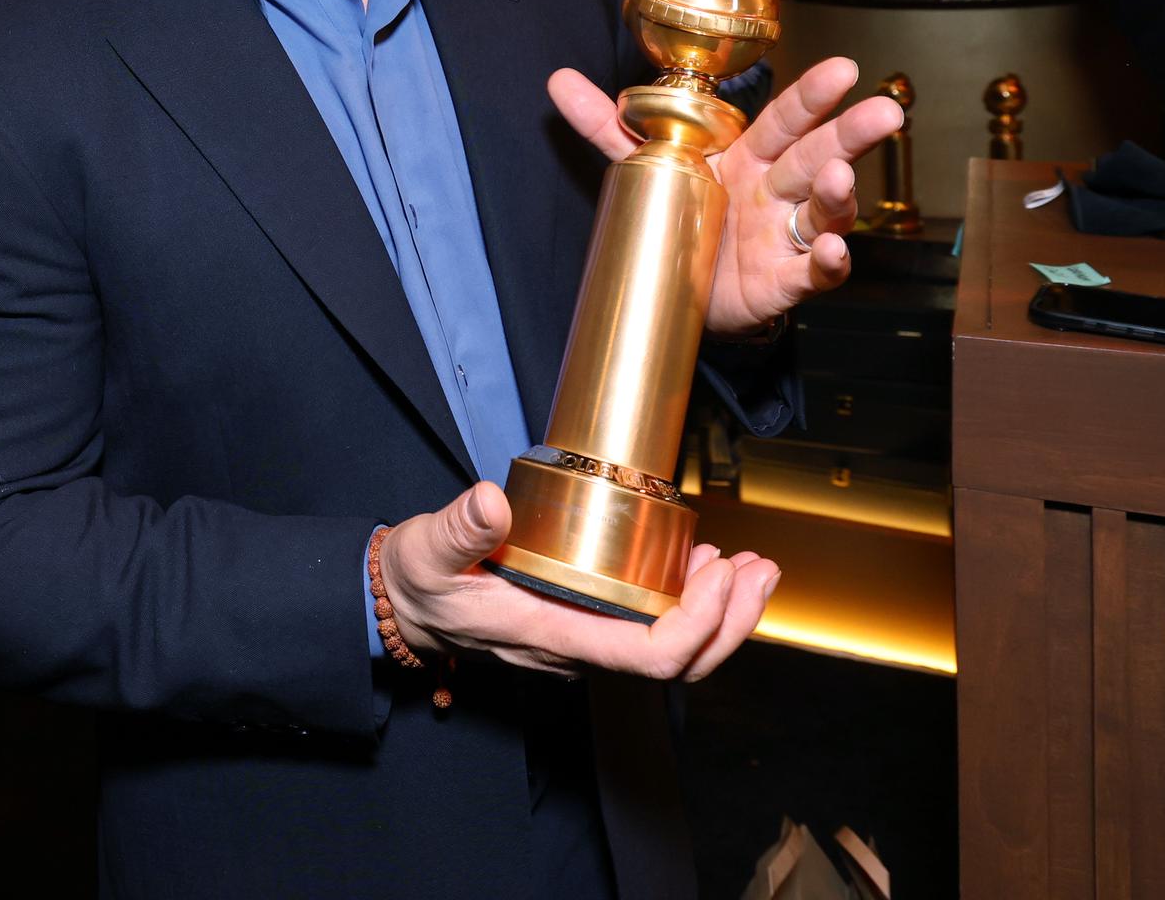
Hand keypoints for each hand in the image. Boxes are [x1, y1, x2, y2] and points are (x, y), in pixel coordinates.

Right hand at [379, 482, 777, 679]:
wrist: (404, 608)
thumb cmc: (419, 583)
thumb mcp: (426, 550)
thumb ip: (457, 528)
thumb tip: (490, 501)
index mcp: (551, 635)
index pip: (647, 656)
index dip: (697, 624)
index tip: (718, 573)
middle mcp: (579, 649)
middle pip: (679, 664)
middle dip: (731, 621)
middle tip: (760, 567)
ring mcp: (586, 641)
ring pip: (675, 652)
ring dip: (723, 615)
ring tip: (751, 566)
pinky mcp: (587, 625)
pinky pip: (655, 633)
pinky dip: (694, 606)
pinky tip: (705, 568)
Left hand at [550, 57, 904, 335]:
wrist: (682, 289)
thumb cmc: (682, 215)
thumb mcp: (645, 167)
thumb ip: (609, 126)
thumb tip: (557, 80)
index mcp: (748, 155)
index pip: (784, 119)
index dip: (811, 95)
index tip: (844, 69)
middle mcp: (776, 190)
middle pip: (817, 154)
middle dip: (850, 133)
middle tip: (885, 111)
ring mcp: (786, 235)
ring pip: (824, 209)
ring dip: (838, 193)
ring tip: (839, 176)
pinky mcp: (785, 281)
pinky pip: (814, 271)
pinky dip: (828, 261)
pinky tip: (833, 251)